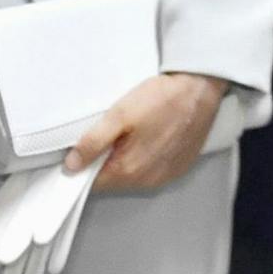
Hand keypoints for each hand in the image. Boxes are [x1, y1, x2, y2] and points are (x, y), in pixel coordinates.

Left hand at [67, 72, 227, 191]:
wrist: (200, 91)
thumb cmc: (162, 100)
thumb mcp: (119, 115)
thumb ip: (94, 142)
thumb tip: (72, 164)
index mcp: (130, 170)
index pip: (93, 182)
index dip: (82, 166)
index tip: (80, 149)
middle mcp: (148, 180)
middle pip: (112, 179)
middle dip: (102, 161)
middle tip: (107, 133)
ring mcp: (165, 176)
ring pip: (131, 176)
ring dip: (123, 159)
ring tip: (128, 132)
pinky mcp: (177, 168)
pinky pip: (150, 171)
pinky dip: (142, 158)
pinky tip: (146, 137)